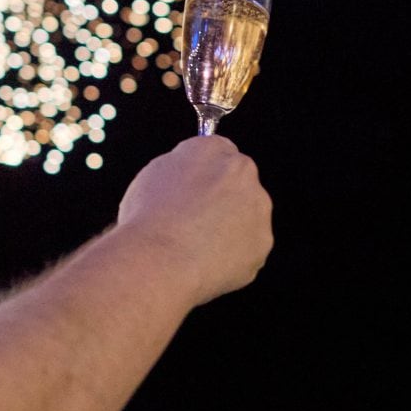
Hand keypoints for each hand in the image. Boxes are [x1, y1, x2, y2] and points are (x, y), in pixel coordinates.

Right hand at [115, 135, 272, 304]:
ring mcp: (258, 209)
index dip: (204, 173)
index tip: (195, 188)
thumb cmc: (148, 218)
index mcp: (212, 149)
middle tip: (194, 220)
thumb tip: (190, 177)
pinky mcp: (262, 243)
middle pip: (238, 183)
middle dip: (222, 199)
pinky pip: (248, 248)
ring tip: (197, 246)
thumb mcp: (153, 175)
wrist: (161, 260)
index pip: (217, 151)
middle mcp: (242, 173)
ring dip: (230, 226)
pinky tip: (208, 261)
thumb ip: (181, 168)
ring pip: (247, 216)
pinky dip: (233, 255)